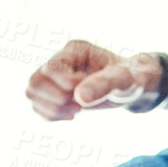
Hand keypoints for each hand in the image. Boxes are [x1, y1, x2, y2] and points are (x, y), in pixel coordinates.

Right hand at [25, 40, 163, 120]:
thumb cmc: (131, 78)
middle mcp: (60, 61)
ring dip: (53, 109)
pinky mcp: (56, 93)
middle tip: (80, 105)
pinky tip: (72, 115)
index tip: (87, 92)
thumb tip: (79, 97)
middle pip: (35, 81)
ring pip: (33, 94)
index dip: (66, 85)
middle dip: (57, 98)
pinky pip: (39, 107)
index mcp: (74, 50)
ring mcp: (55, 77)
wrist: (134, 87)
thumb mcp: (123, 80)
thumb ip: (103, 85)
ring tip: (77, 110)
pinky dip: (52, 115)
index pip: (51, 68)